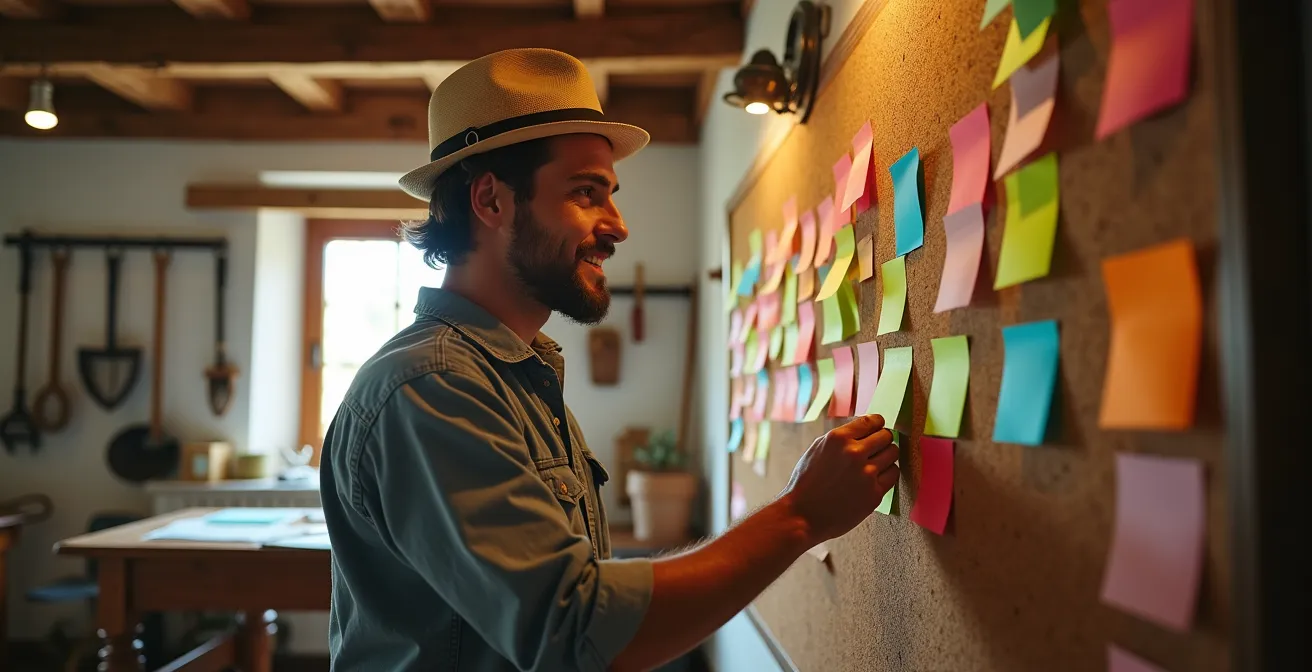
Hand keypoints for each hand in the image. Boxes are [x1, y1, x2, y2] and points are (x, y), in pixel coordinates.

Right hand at [778, 414, 899, 544]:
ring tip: (875, 463)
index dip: (878, 424)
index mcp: (838, 438)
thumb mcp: (817, 449)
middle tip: (877, 448)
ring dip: (887, 456)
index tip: (879, 428)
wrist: (802, 516)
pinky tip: (876, 477)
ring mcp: (866, 474)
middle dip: (883, 440)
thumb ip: (841, 437)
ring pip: (893, 453)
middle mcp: (854, 453)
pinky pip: (893, 474)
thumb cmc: (806, 483)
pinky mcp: (874, 493)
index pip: (873, 421)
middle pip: (886, 436)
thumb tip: (865, 429)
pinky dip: (887, 473)